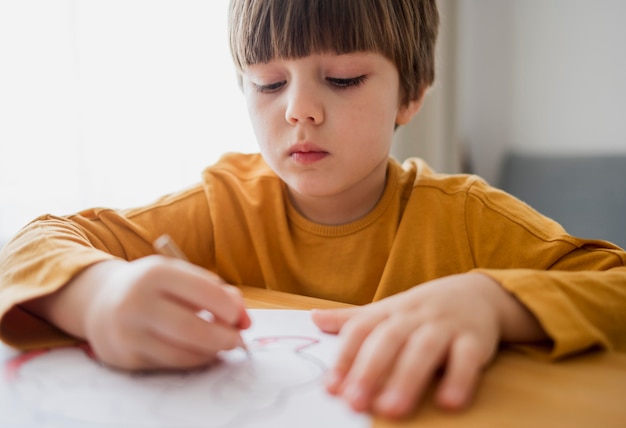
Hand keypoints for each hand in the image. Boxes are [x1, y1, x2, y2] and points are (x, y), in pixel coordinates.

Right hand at [25, 257, 250, 370]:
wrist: (101, 302)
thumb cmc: (154, 287)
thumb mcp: (180, 276)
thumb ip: (216, 291)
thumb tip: (244, 318)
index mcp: (156, 273)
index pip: (206, 293)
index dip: (231, 308)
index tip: (240, 316)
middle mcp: (138, 302)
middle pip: (193, 329)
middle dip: (224, 337)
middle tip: (237, 338)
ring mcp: (128, 332)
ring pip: (182, 353)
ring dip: (211, 352)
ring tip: (220, 345)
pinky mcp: (126, 357)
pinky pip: (170, 364)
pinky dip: (193, 360)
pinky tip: (200, 352)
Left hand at [311, 273, 545, 418]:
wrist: (477, 292)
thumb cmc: (422, 309)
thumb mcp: (387, 310)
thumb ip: (353, 320)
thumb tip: (314, 319)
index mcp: (390, 311)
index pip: (362, 330)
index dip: (345, 357)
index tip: (331, 388)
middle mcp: (415, 316)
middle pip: (389, 339)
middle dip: (370, 370)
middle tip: (355, 402)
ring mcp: (446, 326)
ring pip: (425, 349)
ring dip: (407, 378)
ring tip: (391, 410)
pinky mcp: (476, 339)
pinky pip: (468, 357)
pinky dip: (460, 378)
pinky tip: (449, 403)